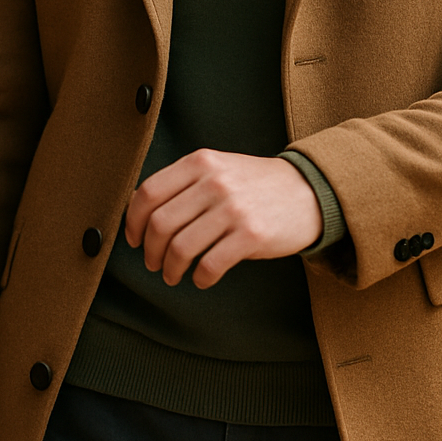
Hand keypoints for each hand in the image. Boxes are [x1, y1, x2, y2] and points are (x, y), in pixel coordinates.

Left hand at [125, 150, 321, 288]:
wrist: (308, 191)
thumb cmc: (254, 184)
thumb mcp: (218, 168)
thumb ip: (183, 182)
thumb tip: (137, 207)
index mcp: (201, 162)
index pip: (149, 192)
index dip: (133, 221)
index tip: (134, 240)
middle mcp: (214, 181)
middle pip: (160, 224)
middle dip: (150, 252)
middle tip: (153, 264)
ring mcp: (233, 208)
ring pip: (181, 248)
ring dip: (170, 269)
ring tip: (173, 275)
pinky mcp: (252, 234)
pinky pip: (210, 265)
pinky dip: (200, 278)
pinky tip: (201, 279)